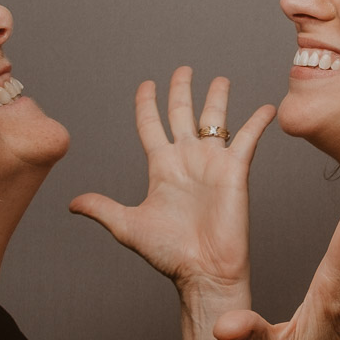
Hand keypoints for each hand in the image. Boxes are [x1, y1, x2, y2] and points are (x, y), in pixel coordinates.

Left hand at [71, 67, 276, 300]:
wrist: (203, 270)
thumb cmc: (169, 253)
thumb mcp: (128, 226)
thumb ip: (102, 208)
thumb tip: (72, 203)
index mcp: (161, 167)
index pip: (151, 124)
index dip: (147, 103)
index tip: (146, 84)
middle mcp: (187, 159)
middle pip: (182, 114)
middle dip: (181, 90)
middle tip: (183, 69)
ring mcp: (212, 163)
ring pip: (214, 119)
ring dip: (217, 98)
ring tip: (219, 79)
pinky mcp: (235, 171)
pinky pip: (248, 138)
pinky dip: (257, 122)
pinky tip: (267, 107)